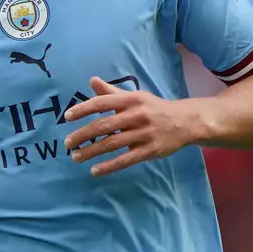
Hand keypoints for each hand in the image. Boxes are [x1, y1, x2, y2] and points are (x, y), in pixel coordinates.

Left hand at [62, 77, 198, 176]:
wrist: (185, 121)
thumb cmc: (154, 108)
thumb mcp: (135, 97)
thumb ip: (111, 92)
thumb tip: (92, 81)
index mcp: (131, 99)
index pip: (102, 103)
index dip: (83, 109)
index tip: (67, 117)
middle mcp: (136, 115)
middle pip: (104, 126)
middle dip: (83, 134)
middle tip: (67, 143)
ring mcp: (144, 134)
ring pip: (112, 144)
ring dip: (91, 152)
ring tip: (76, 157)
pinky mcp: (150, 150)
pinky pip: (125, 160)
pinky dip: (108, 166)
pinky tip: (95, 170)